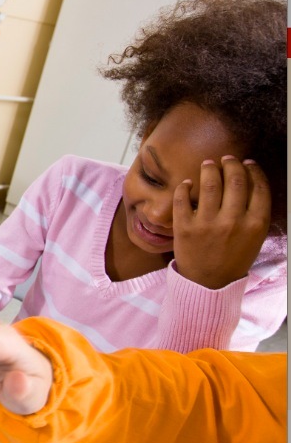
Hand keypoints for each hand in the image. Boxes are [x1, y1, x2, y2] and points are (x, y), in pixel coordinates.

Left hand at [173, 157, 270, 289]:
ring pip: (210, 184)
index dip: (253, 170)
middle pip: (235, 180)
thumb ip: (255, 212)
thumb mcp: (254, 238)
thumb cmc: (233, 258)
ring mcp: (207, 224)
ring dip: (209, 169)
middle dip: (231, 164)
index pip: (258, 187)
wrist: (209, 283)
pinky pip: (183, 198)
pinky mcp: (184, 227)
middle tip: (226, 159)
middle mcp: (233, 222)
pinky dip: (185, 186)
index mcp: (255, 224)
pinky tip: (187, 183)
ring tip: (208, 164)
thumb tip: (251, 180)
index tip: (248, 163)